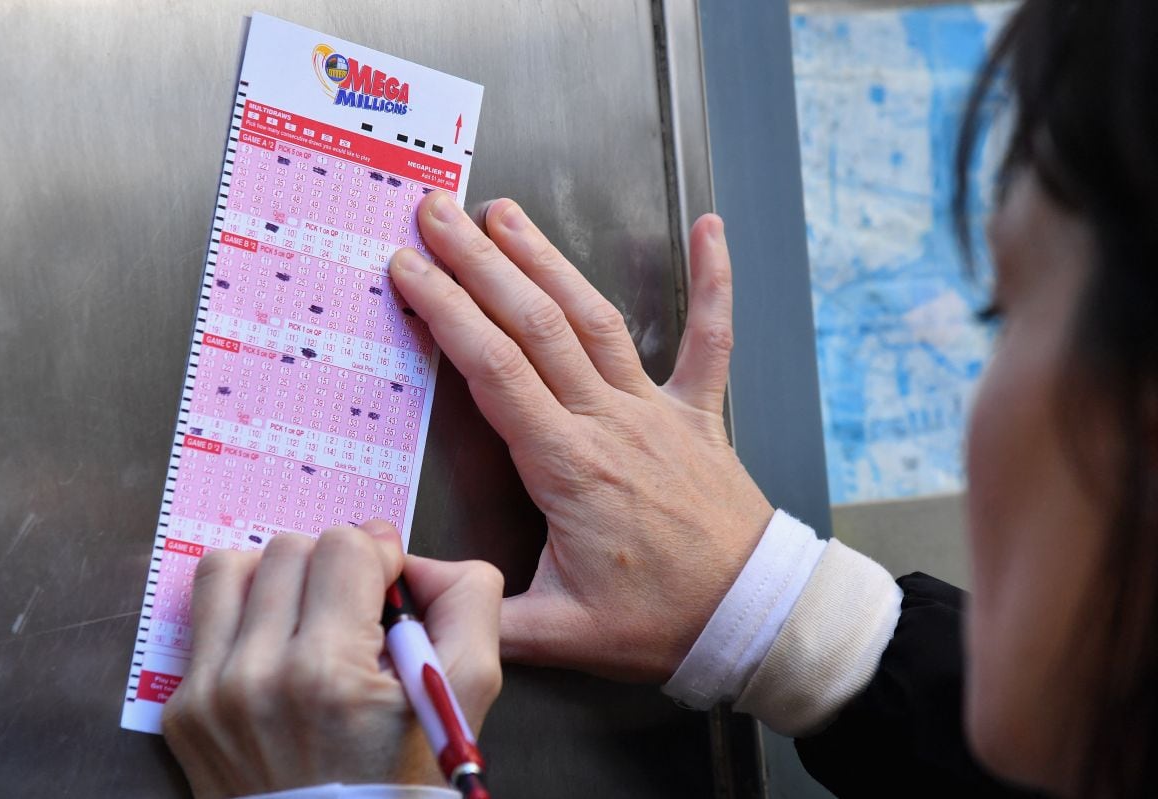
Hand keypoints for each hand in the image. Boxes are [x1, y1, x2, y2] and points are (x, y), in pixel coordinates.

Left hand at [162, 520, 502, 798]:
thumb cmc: (401, 779)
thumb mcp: (465, 694)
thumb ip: (467, 602)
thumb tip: (413, 557)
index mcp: (328, 671)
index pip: (344, 545)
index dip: (378, 556)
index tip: (388, 588)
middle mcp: (257, 676)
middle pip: (290, 547)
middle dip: (331, 566)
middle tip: (354, 608)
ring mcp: (210, 695)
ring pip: (231, 568)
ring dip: (276, 578)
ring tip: (306, 614)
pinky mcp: (184, 710)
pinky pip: (204, 618)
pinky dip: (244, 616)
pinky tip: (277, 649)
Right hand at [389, 194, 772, 681]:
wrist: (751, 616)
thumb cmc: (661, 622)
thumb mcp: (559, 634)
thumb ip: (480, 613)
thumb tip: (406, 587)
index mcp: (568, 466)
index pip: (494, 370)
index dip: (447, 311)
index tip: (410, 270)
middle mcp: (609, 422)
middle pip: (534, 325)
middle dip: (479, 262)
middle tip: (439, 214)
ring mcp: (658, 410)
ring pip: (594, 318)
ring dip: (547, 260)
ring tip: (506, 214)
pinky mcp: (698, 413)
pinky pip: (709, 338)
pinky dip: (713, 281)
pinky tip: (710, 230)